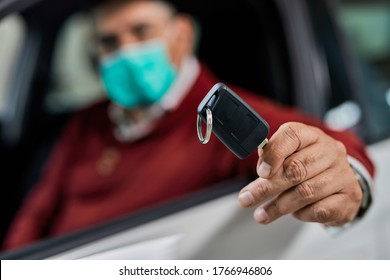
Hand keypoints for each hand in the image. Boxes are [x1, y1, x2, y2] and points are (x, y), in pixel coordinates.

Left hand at [238, 122, 362, 225]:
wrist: (339, 182)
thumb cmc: (306, 165)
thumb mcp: (288, 154)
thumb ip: (272, 157)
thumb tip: (261, 167)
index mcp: (311, 135)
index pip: (291, 135)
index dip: (273, 154)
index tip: (260, 172)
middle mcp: (331, 151)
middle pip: (296, 169)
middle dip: (267, 187)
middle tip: (246, 199)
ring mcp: (343, 174)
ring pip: (306, 192)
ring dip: (279, 206)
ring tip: (261, 215)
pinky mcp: (350, 196)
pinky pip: (320, 210)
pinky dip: (302, 214)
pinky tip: (293, 213)